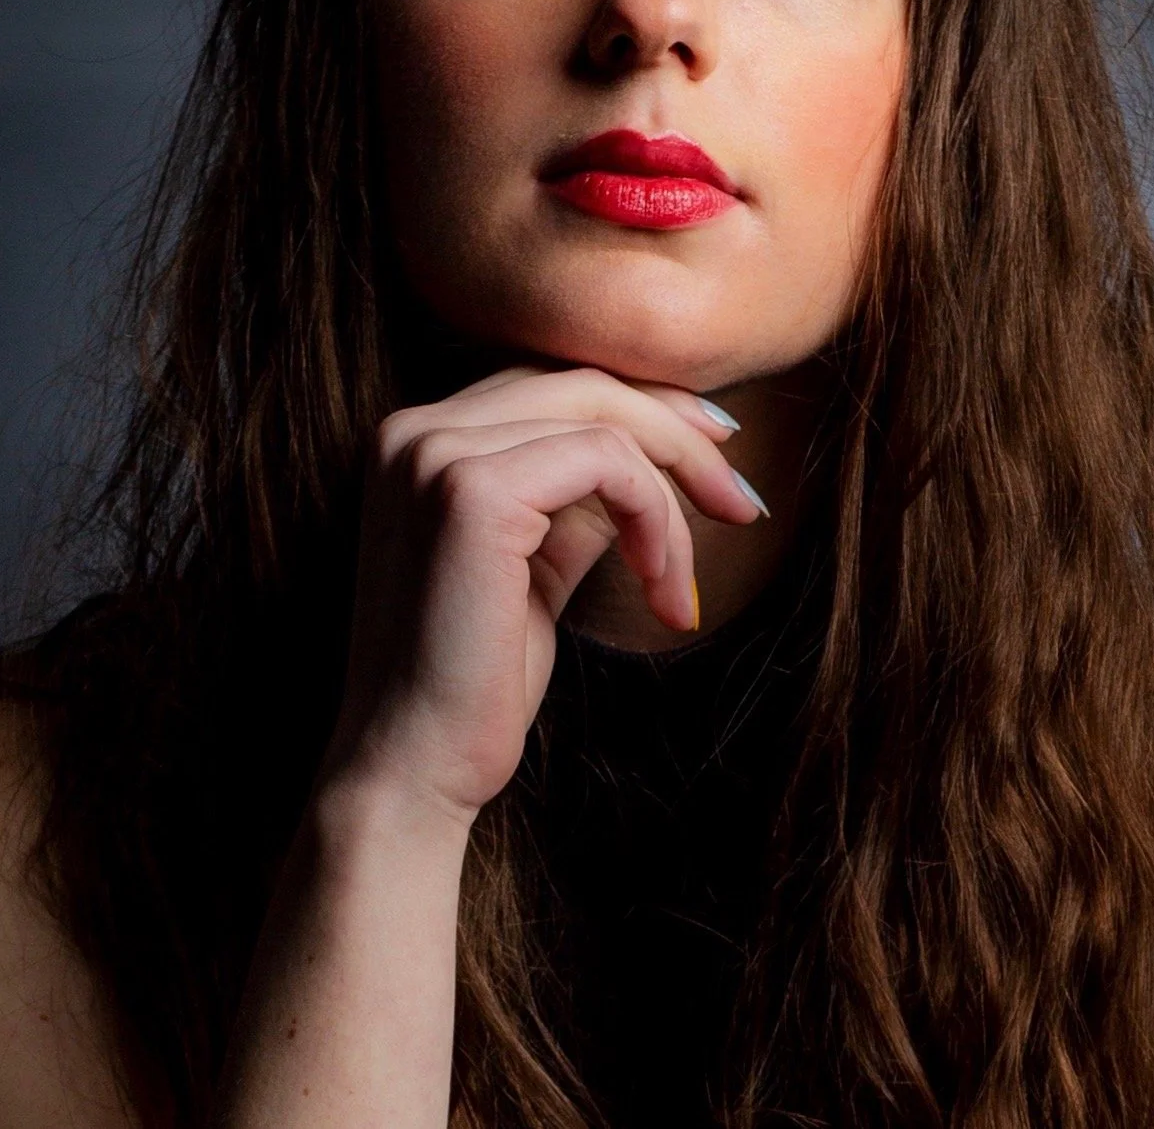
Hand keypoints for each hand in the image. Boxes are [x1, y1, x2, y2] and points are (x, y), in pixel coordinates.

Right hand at [323, 365, 757, 825]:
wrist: (411, 770)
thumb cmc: (476, 681)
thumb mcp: (537, 568)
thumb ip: (575, 504)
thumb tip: (651, 461)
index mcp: (419, 438)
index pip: (553, 384)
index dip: (646, 408)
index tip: (716, 453)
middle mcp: (416, 429)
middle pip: (585, 385)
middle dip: (680, 436)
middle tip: (742, 502)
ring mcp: (437, 452)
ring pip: (605, 419)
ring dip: (673, 493)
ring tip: (682, 580)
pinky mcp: (473, 490)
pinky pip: (607, 461)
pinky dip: (654, 516)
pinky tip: (661, 585)